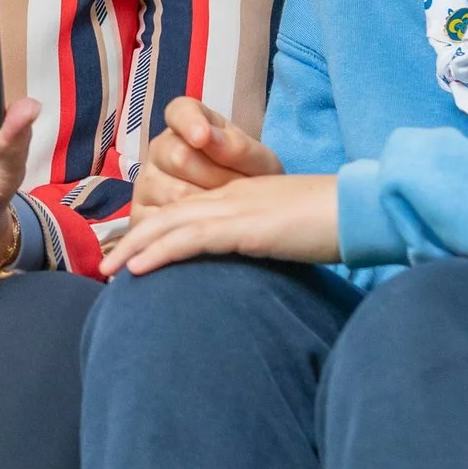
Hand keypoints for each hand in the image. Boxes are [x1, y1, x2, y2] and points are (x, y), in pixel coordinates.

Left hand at [102, 173, 341, 277]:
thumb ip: (265, 243)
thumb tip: (252, 269)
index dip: (153, 231)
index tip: (129, 254)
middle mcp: (232, 198)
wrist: (364, 208)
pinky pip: (192, 239)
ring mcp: (237, 209)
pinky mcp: (246, 227)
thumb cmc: (336, 223)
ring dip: (134, 248)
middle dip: (133, 239)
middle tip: (103, 264)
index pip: (186, 211)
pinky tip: (137, 269)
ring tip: (107, 271)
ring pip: (170, 225)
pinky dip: (159, 252)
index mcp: (241, 197)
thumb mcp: (290, 233)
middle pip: (168, 214)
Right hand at [131, 98, 283, 215]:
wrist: (243, 213)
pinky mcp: (140, 215)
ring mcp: (146, 182)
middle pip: (179, 158)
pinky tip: (206, 227)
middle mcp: (160, 148)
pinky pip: (161, 223)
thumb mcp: (257, 162)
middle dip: (217, 178)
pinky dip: (189, 230)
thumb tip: (207, 137)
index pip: (179, 112)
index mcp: (187, 123)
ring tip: (226, 210)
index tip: (203, 137)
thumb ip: (236, 147)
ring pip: (173, 195)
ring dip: (207, 208)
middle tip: (239, 191)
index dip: (189, 123)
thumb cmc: (249, 179)